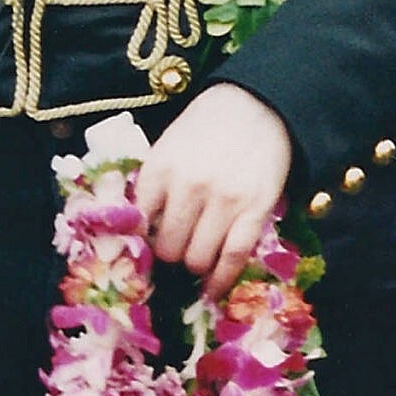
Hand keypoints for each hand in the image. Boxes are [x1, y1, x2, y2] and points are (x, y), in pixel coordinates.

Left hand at [135, 85, 292, 299]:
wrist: (258, 105)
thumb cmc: (206, 127)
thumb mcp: (167, 147)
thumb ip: (153, 186)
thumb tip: (140, 233)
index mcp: (160, 169)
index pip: (137, 225)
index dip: (139, 242)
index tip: (143, 249)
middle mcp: (188, 187)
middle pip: (167, 249)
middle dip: (168, 256)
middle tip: (175, 252)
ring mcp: (223, 201)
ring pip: (197, 260)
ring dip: (193, 266)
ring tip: (196, 260)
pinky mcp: (254, 211)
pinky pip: (232, 258)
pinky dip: (220, 281)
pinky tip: (213, 290)